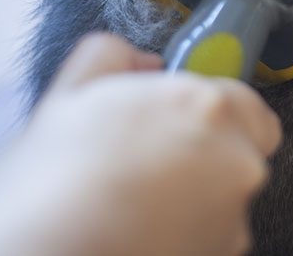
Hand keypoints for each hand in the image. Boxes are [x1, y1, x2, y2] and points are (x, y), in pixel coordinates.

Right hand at [0, 33, 280, 255]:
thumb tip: (140, 62)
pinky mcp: (224, 254)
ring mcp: (235, 215)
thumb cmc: (49, 185)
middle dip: (206, 150)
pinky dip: (186, 230)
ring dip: (195, 193)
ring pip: (226, 195)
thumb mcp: (65, 97)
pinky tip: (139, 228)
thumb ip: (112, 57)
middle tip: (148, 159)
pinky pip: (214, 234)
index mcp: (208, 107)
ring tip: (134, 200)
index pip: (243, 101)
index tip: (175, 119)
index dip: (208, 109)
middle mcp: (238, 160)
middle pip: (242, 147)